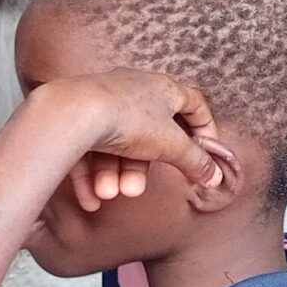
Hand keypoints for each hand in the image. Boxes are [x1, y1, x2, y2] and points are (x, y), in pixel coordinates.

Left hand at [30, 69, 230, 212]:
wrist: (71, 113)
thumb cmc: (128, 120)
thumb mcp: (171, 145)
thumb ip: (195, 161)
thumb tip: (215, 176)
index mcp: (163, 88)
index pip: (193, 103)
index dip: (204, 128)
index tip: (205, 153)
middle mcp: (133, 90)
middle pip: (148, 135)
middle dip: (140, 169)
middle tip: (136, 190)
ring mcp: (103, 101)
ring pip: (116, 145)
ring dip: (114, 176)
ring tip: (109, 194)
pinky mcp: (76, 115)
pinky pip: (89, 147)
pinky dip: (91, 175)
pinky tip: (90, 198)